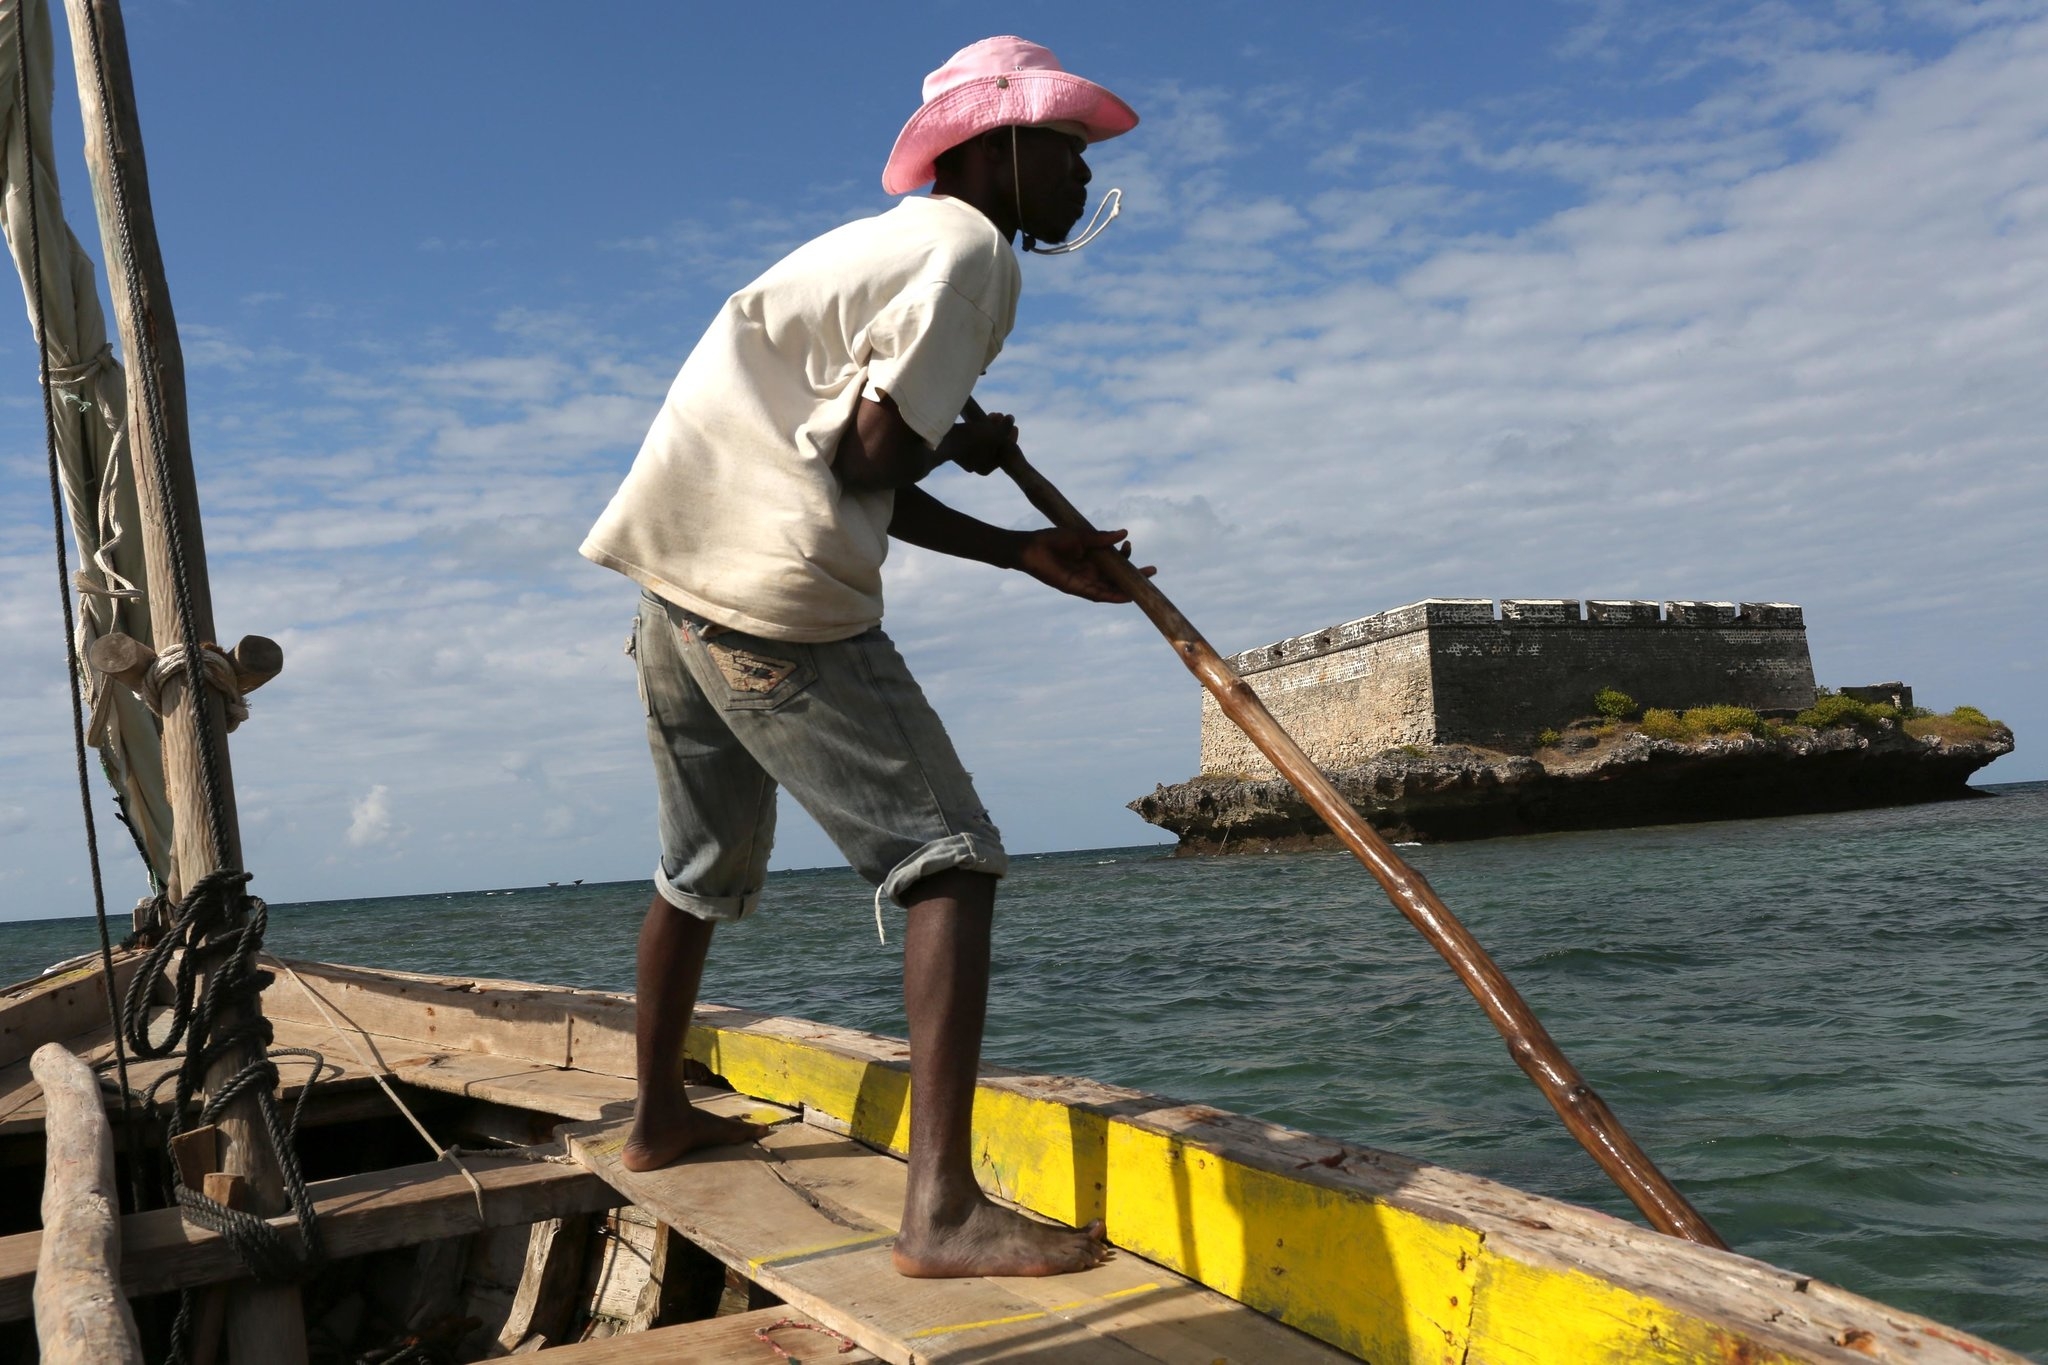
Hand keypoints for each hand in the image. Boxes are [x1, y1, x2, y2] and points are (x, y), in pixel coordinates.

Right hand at [939, 410, 1020, 475]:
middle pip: (993, 446)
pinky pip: (970, 438)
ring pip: (982, 440)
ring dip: (989, 426)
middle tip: (1001, 416)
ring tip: (992, 414)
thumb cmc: (972, 439)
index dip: (1011, 436)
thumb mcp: (995, 433)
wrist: (941, 439)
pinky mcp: (955, 447)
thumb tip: (1011, 419)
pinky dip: (976, 428)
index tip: (1014, 425)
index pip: (1004, 452)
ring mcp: (964, 457)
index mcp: (987, 468)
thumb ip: (1006, 427)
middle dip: (999, 429)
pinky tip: (977, 417)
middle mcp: (975, 465)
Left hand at [1013, 527, 1155, 602]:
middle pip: (1117, 576)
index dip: (1125, 556)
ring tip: (1145, 584)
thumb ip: (1102, 538)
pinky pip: (1098, 595)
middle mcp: (1090, 570)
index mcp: (1091, 557)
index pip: (1114, 561)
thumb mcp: (1081, 536)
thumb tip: (1124, 533)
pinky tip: (1127, 596)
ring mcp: (1085, 580)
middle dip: (1134, 575)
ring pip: (1111, 588)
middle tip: (1152, 570)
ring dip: (1127, 587)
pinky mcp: (1077, 588)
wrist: (1032, 549)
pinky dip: (1113, 596)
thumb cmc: (1052, 539)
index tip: (1130, 545)